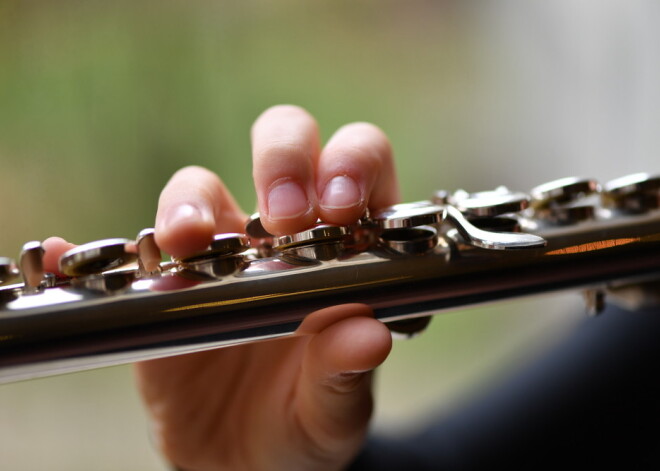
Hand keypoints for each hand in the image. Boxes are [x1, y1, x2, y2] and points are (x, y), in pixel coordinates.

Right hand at [43, 105, 398, 470]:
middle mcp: (284, 237)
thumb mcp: (332, 411)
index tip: (336, 211)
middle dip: (284, 159)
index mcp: (344, 251)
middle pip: (287, 145)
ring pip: (201, 187)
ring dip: (190, 201)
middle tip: (280, 215)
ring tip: (184, 240)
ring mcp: (220, 253)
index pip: (359, 171)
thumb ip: (347, 374)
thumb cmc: (301, 423)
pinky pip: (134, 248)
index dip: (352, 169)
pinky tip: (67, 252)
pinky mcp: (165, 282)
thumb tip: (366, 335)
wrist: (239, 457)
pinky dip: (107, 249)